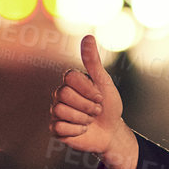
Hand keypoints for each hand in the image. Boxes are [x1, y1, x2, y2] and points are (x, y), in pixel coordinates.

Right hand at [50, 35, 123, 156]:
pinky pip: (59, 127)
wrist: (111, 131)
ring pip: (60, 111)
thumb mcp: (104, 82)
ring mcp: (57, 111)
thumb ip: (93, 61)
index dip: (87, 89)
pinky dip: (76, 130)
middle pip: (63, 95)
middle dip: (86, 105)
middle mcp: (60, 94)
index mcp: (71, 82)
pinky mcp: (56, 128)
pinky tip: (82, 130)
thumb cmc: (109, 106)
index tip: (100, 96)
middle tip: (96, 110)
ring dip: (82, 118)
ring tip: (89, 120)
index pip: (69, 78)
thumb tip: (88, 37)